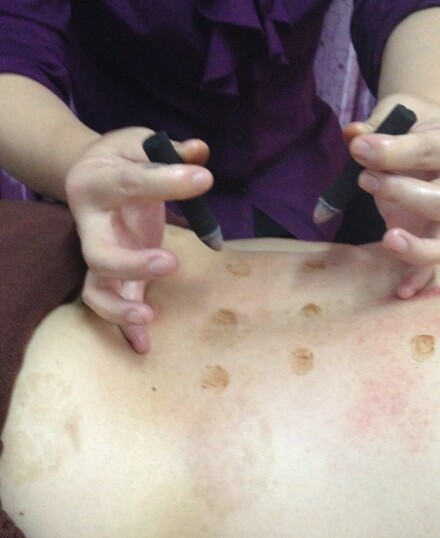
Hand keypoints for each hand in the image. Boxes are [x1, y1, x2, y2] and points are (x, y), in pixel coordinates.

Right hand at [65, 127, 212, 352]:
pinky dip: (125, 327)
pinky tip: (143, 344)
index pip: (130, 184)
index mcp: (95, 183)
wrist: (88, 173)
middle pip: (99, 254)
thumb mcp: (138, 142)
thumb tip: (200, 152)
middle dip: (132, 264)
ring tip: (149, 315)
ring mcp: (98, 253)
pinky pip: (110, 303)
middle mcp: (88, 224)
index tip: (203, 179)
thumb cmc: (119, 158)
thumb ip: (167, 149)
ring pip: (96, 288)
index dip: (167, 181)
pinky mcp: (110, 273)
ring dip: (120, 306)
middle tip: (171, 263)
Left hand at [343, 95, 439, 297]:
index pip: (428, 151)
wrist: (421, 128)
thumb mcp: (394, 113)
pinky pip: (430, 265)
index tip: (357, 147)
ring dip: (414, 246)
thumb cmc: (407, 122)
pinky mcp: (428, 234)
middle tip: (364, 179)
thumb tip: (354, 136)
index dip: (390, 152)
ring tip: (387, 238)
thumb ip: (374, 126)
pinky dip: (418, 278)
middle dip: (399, 192)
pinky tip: (401, 292)